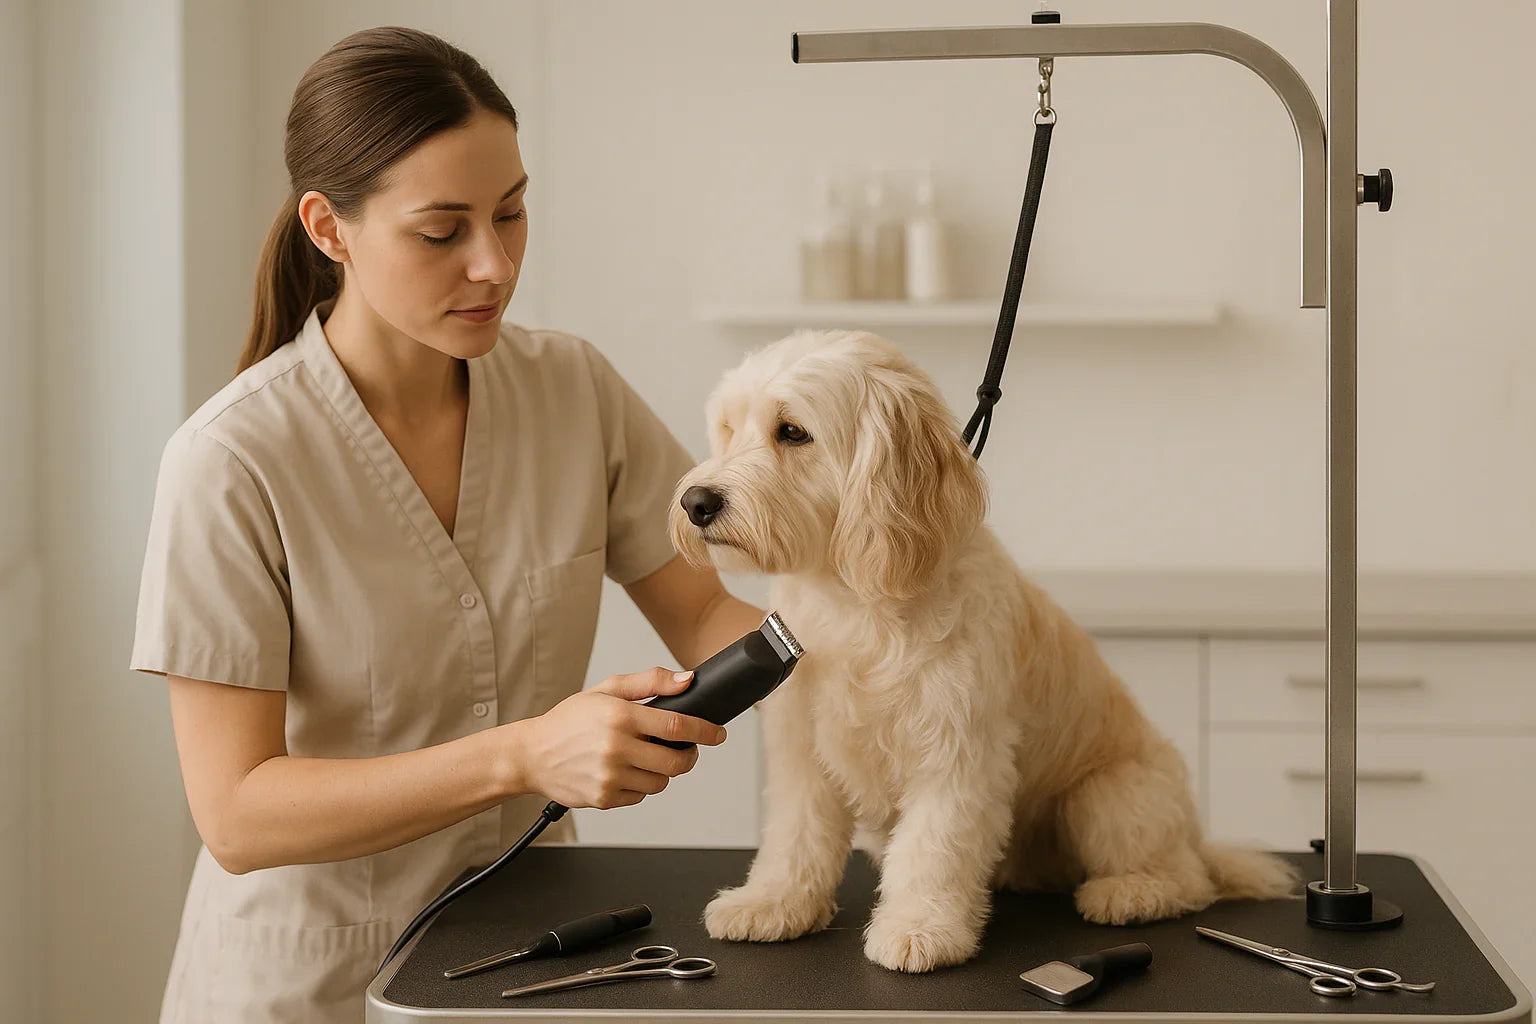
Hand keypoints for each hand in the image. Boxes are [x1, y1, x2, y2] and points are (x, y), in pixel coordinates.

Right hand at [512, 667, 727, 808]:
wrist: (531, 755)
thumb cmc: (569, 720)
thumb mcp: (607, 690)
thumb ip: (650, 682)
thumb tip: (687, 680)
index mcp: (619, 716)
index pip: (677, 726)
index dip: (705, 731)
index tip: (718, 734)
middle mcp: (616, 748)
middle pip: (676, 762)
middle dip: (689, 756)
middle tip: (684, 749)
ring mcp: (610, 777)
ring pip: (661, 782)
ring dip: (663, 772)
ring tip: (645, 758)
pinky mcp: (603, 799)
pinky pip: (639, 797)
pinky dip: (639, 786)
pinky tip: (624, 772)